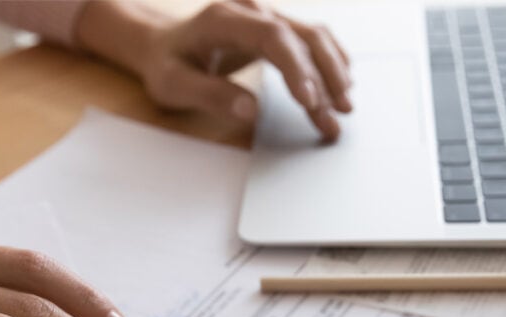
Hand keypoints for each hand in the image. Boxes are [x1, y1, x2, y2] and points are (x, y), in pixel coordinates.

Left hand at [78, 0, 351, 140]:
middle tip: (336, 117)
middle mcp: (251, 10)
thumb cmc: (165, 66)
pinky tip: (340, 87)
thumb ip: (209, 94)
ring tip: (344, 109)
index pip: (273, 37)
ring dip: (333, 72)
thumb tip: (250, 109)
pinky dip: (329, 63)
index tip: (310, 102)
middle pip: (302, 35)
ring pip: (313, 37)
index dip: (296, 68)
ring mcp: (266, 16)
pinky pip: (310, 40)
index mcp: (223, 19)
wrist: (161, 45)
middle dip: (324, 77)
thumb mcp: (173, 85)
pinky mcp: (274, 28)